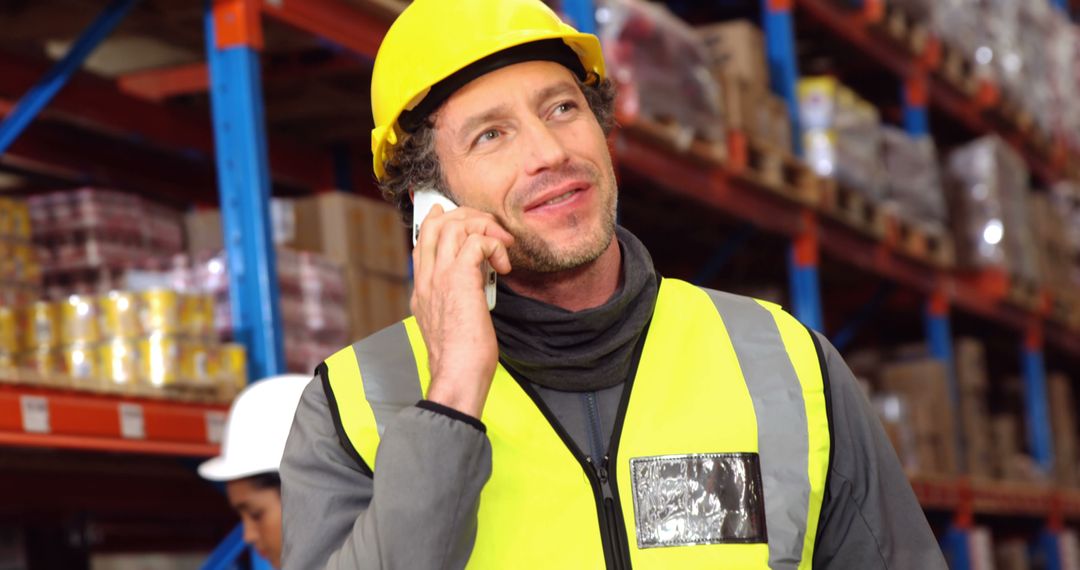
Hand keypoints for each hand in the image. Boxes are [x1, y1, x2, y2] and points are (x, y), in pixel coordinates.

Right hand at [411, 205, 513, 418]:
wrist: (457, 375)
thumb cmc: (460, 359)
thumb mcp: (451, 324)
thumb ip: (455, 300)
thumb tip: (474, 287)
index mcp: (422, 290)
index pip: (421, 240)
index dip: (437, 220)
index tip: (452, 213)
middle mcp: (427, 278)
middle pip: (436, 224)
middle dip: (467, 216)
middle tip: (490, 229)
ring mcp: (440, 277)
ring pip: (454, 225)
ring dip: (483, 227)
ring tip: (501, 245)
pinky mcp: (460, 278)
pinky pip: (476, 242)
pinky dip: (494, 246)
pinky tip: (504, 266)